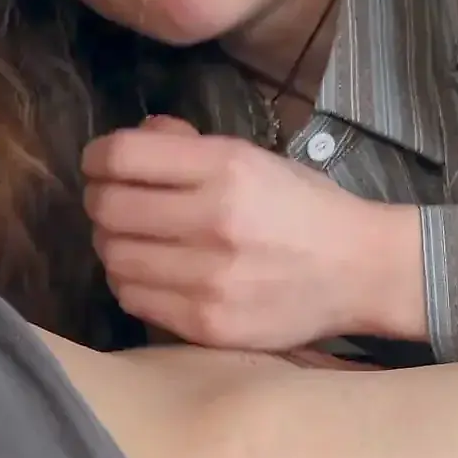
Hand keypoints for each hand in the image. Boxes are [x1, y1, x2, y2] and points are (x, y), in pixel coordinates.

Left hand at [82, 117, 426, 350]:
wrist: (360, 269)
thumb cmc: (305, 207)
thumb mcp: (255, 158)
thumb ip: (191, 146)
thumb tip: (136, 135)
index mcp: (227, 167)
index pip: (122, 156)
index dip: (97, 157)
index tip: (99, 163)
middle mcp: (213, 219)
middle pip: (108, 208)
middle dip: (99, 201)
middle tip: (112, 203)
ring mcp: (208, 276)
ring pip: (113, 257)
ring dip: (113, 244)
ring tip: (134, 240)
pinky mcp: (207, 322)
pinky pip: (134, 298)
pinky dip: (131, 282)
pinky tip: (151, 273)